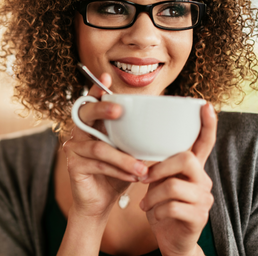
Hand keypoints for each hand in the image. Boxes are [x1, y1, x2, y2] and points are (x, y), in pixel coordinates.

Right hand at [62, 73, 148, 217]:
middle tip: (119, 110)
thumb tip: (160, 122)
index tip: (105, 78)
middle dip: (102, 108)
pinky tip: (133, 177)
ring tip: (142, 169)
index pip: (92, 101)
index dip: (96, 89)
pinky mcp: (73, 165)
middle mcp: (79, 132)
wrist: (100, 202)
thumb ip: (132, 136)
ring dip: (123, 158)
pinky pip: (98, 165)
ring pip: (99, 147)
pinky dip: (119, 171)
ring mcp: (73, 148)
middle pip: (85, 113)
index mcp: (92, 124)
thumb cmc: (116, 173)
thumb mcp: (127, 152)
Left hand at [139, 103, 216, 255]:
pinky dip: (156, 211)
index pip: (204, 142)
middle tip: (143, 178)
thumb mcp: (158, 182)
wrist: (169, 239)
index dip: (206, 124)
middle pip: (186, 159)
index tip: (204, 105)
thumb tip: (137, 143)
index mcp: (192, 170)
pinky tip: (153, 214)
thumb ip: (157, 164)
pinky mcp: (198, 217)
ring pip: (174, 186)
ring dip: (152, 195)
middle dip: (159, 168)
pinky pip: (172, 207)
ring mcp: (203, 199)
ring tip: (145, 203)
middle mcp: (203, 181)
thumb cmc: (162, 206)